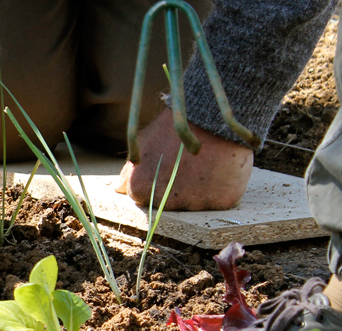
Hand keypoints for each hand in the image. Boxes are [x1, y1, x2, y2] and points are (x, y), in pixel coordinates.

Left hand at [116, 108, 252, 209]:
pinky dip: (221, 188)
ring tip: (205, 163)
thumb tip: (119, 189)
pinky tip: (220, 168)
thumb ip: (129, 171)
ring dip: (200, 188)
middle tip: (188, 164)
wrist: (214, 116)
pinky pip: (220, 200)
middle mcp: (166, 202)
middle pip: (170, 202)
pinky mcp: (222, 201)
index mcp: (141, 190)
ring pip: (196, 203)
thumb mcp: (145, 144)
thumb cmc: (174, 128)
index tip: (167, 165)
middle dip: (177, 187)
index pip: (145, 197)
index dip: (156, 180)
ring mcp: (196, 203)